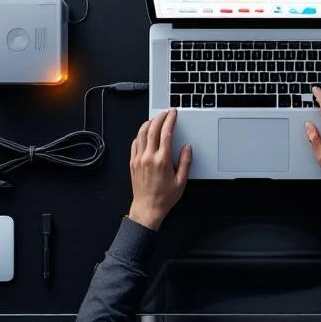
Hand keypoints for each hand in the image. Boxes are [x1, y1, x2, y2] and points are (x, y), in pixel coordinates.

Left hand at [128, 109, 191, 229]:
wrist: (147, 208)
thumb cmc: (164, 197)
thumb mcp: (181, 181)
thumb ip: (186, 162)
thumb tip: (187, 147)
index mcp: (162, 160)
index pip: (166, 133)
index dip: (170, 120)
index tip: (173, 114)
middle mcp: (149, 157)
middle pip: (152, 129)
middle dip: (160, 117)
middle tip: (165, 113)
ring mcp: (139, 159)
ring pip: (141, 134)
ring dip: (148, 123)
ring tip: (155, 119)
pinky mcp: (132, 163)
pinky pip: (134, 144)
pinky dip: (139, 135)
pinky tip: (144, 134)